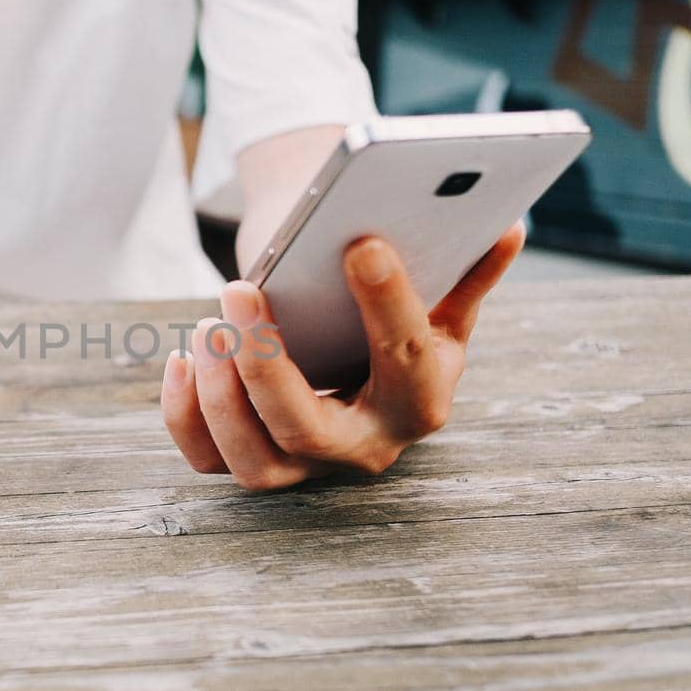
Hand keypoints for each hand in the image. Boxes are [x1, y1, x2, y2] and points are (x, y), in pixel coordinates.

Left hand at [161, 224, 524, 488]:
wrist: (354, 356)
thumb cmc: (397, 322)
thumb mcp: (440, 302)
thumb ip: (468, 270)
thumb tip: (508, 226)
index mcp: (421, 403)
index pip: (407, 362)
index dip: (389, 303)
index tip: (361, 242)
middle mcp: (363, 447)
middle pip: (307, 430)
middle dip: (266, 366)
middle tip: (240, 290)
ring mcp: (305, 464)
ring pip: (252, 460)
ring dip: (220, 394)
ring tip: (209, 323)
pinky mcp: (256, 460)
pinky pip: (207, 458)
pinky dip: (185, 414)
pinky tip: (181, 356)